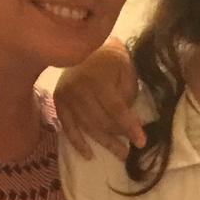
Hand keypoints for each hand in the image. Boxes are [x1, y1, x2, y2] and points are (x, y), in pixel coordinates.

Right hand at [52, 41, 139, 159]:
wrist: (84, 45)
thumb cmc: (111, 59)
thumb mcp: (126, 70)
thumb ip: (127, 95)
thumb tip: (129, 122)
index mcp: (97, 79)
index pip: (116, 109)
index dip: (129, 127)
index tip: (141, 142)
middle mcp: (79, 89)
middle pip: (101, 121)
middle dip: (118, 137)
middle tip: (130, 152)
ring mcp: (66, 95)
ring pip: (87, 126)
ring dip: (104, 143)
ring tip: (119, 154)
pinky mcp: (58, 101)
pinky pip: (68, 126)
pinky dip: (78, 142)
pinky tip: (89, 155)